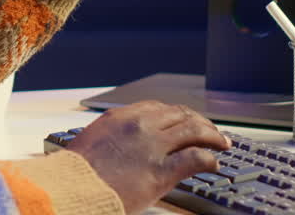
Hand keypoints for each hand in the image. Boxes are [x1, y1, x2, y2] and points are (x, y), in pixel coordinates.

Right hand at [66, 101, 229, 214]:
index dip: (178, 113)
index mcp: (120, 117)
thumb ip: (115, 136)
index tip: (185, 120)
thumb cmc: (77, 172)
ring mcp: (152, 146)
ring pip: (194, 131)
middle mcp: (139, 125)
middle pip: (180, 115)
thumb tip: (127, 142)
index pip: (158, 107)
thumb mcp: (94, 141)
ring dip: (213, 136)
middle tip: (211, 131)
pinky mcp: (161, 171)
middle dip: (200, 121)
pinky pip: (196, 158)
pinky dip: (210, 158)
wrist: (72, 188)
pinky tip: (215, 164)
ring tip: (222, 143)